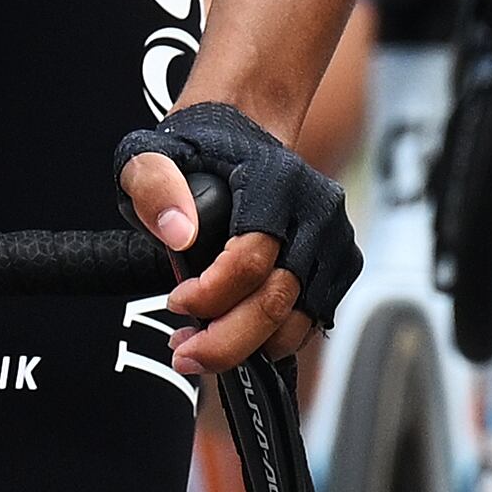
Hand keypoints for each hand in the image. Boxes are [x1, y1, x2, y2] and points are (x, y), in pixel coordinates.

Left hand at [114, 98, 361, 373]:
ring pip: (299, 320)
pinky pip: (310, 321)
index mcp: (275, 179)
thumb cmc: (195, 150)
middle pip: (278, 298)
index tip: (174, 302)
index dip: (209, 294)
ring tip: (201, 345)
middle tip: (184, 355)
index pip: (251, 258)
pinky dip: (272, 339)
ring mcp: (334, 239)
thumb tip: (179, 235)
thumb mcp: (151, 153)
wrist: (242, 136)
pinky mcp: (339, 265)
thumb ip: (154, 186)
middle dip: (226, 341)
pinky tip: (234, 332)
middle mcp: (316, 210)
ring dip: (248, 347)